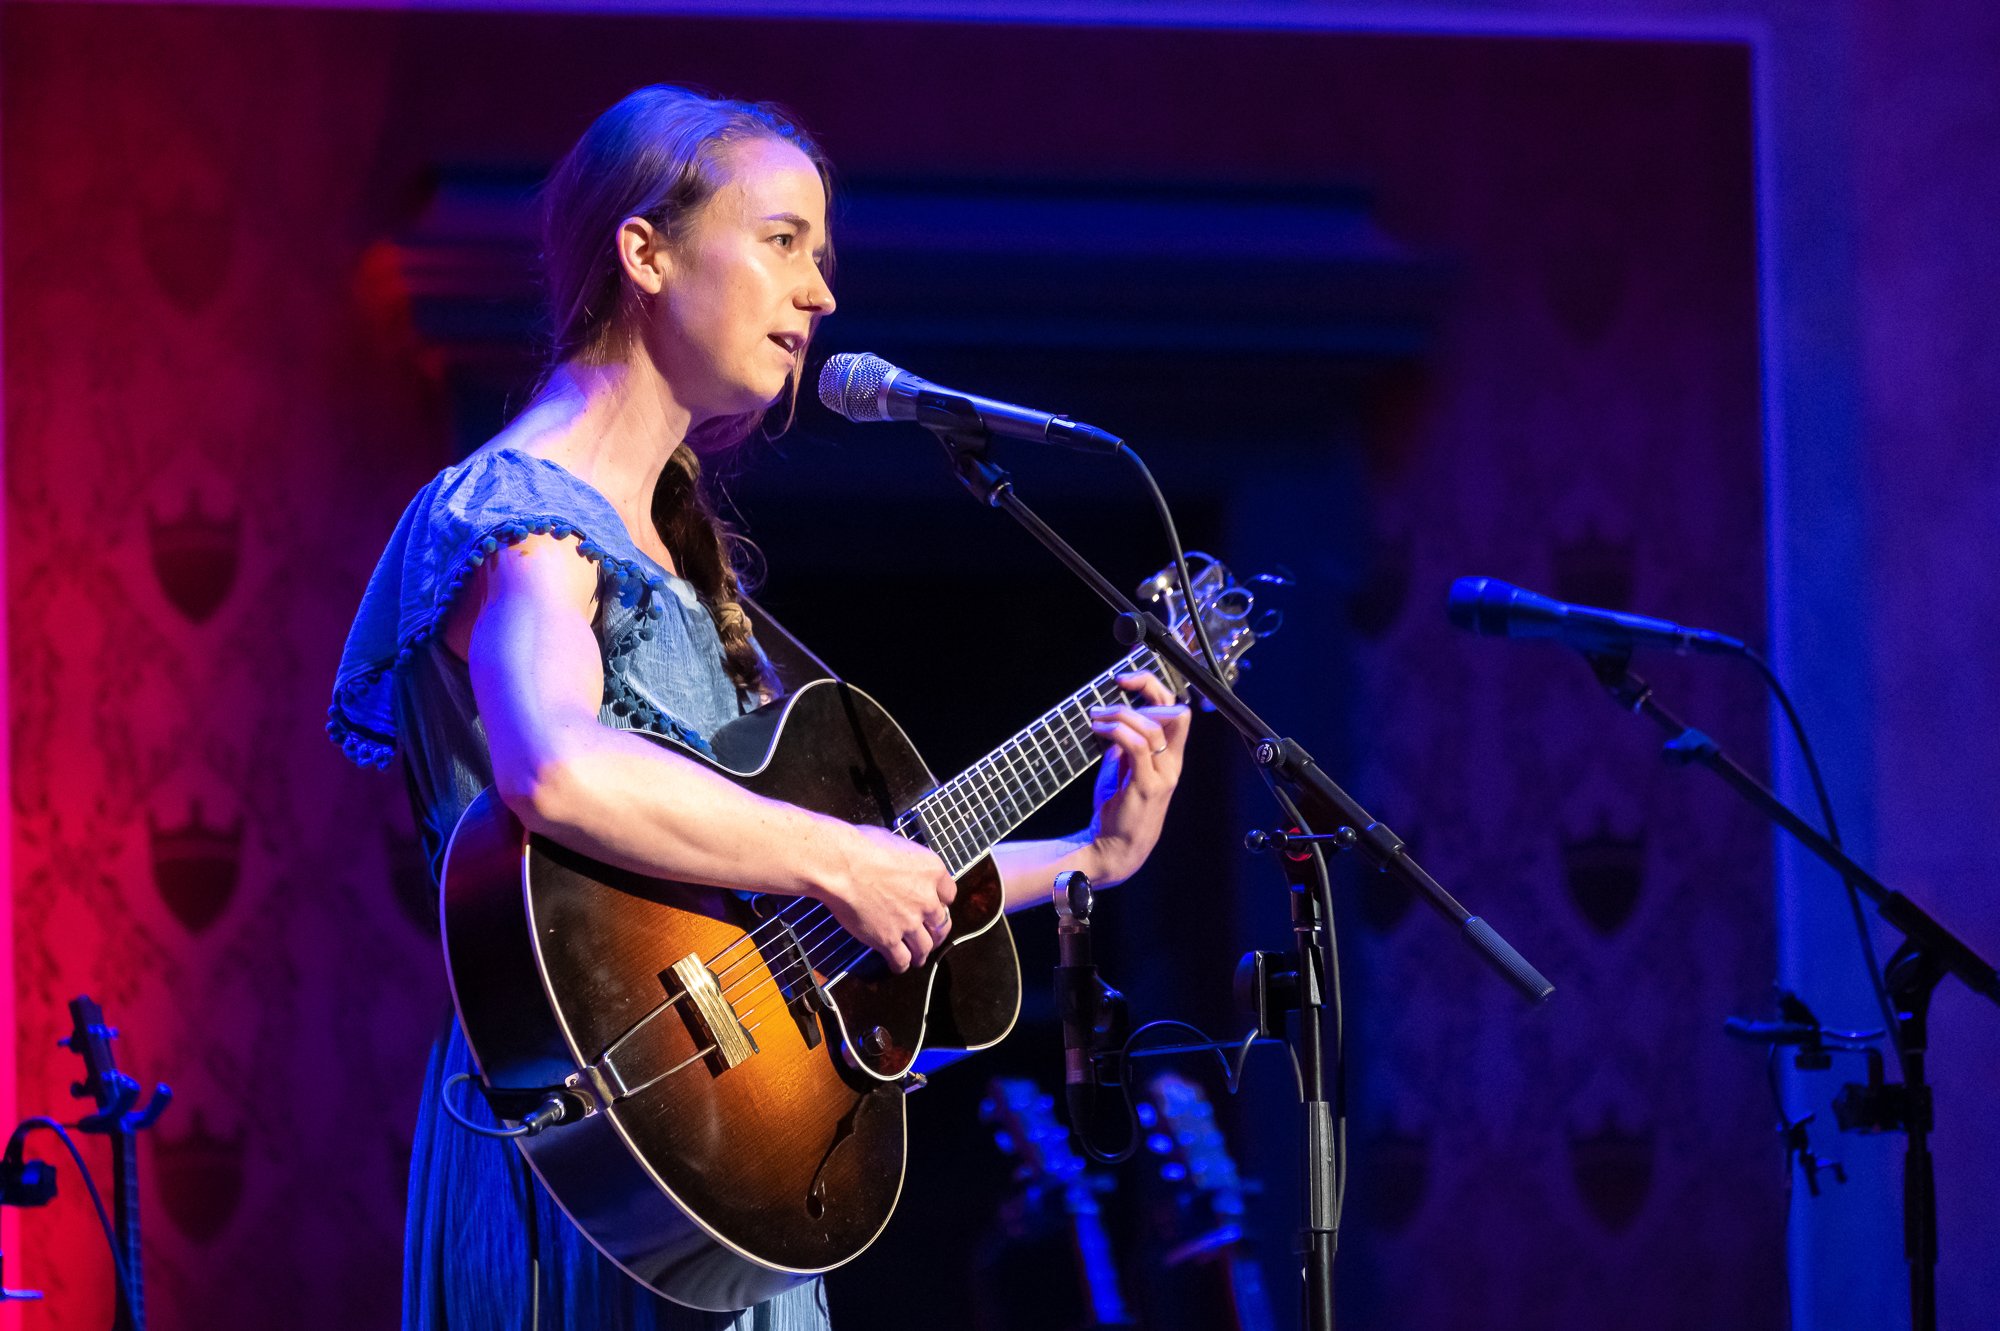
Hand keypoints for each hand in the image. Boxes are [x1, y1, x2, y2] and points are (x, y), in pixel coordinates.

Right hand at [819, 822, 957, 972]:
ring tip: (917, 957)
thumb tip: (899, 864)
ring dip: (922, 953)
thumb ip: (906, 861)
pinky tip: (898, 965)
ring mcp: (909, 922)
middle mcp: (926, 899)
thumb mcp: (896, 843)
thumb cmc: (862, 847)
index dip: (941, 902)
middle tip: (931, 935)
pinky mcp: (889, 940)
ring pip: (925, 947)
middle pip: (941, 923)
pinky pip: (902, 960)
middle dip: (937, 931)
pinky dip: (901, 965)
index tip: (935, 905)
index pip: (949, 894)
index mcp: (932, 871)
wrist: (841, 866)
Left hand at [1084, 672, 1190, 884]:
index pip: (1177, 712)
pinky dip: (1117, 731)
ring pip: (1153, 727)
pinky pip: (1138, 746)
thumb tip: (1116, 722)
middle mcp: (1173, 765)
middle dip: (1147, 689)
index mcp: (1171, 759)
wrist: (1113, 850)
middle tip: (1117, 686)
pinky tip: (1100, 729)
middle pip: (1177, 712)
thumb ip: (1127, 747)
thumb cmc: (1117, 811)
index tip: (1127, 680)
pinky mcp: (1147, 786)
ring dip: (1121, 714)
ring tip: (1098, 717)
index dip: (1155, 689)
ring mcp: (1163, 776)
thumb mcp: (1123, 770)